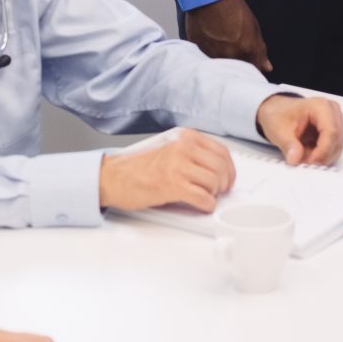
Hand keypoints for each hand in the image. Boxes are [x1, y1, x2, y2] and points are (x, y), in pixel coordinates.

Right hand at [99, 129, 235, 212]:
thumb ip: (192, 154)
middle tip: (218, 191)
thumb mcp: (169, 149)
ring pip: (215, 182)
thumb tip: (217, 169)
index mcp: (184, 137)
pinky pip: (203, 198)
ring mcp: (178, 165)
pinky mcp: (173, 185)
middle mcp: (183, 147)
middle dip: (224, 183)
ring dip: (213, 194)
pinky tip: (200, 204)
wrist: (113, 177)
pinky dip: (206, 205)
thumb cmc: (137, 167)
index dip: (229, 168)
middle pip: (221, 167)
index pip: (221, 151)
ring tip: (204, 196)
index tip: (228, 178)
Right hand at [185, 0, 271, 73]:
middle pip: (236, 72)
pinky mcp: (198, 52)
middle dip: (237, 67)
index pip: (253, 72)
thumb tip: (267, 67)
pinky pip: (205, 60)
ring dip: (222, 62)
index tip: (251, 68)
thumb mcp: (254, 28)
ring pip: (220, 68)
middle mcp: (230, 57)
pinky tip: (211, 45)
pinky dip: (209, 56)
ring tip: (221, 47)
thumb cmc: (233, 9)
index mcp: (247, 52)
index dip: (252, 70)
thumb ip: (260, 51)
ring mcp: (212, 56)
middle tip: (234, 53)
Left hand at [257, 94, 342, 164]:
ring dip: (320, 157)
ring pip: (336, 148)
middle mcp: (333, 113)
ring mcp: (335, 124)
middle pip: (336, 141)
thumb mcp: (278, 129)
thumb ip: (288, 144)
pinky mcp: (334, 134)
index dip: (322, 151)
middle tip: (302, 163)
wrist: (277, 112)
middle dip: (320, 156)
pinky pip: (333, 151)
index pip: (331, 132)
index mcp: (321, 107)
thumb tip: (295, 159)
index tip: (309, 162)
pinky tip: (306, 153)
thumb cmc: (279, 115)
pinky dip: (320, 157)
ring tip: (301, 155)